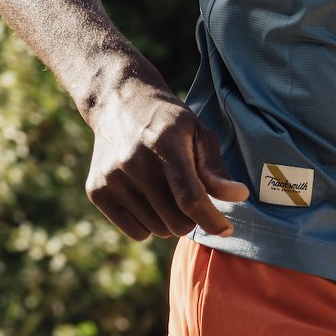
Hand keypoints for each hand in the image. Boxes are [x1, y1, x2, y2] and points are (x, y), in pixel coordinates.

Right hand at [85, 75, 249, 240]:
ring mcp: (112, 178)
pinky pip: (136, 232)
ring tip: (167, 192)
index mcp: (165, 143)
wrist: (119, 104)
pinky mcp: (97, 192)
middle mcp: (134, 161)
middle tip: (191, 198)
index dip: (212, 220)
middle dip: (192, 217)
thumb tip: (239, 196)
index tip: (227, 229)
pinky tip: (148, 198)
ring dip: (170, 220)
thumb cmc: (167, 121)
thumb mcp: (198, 132)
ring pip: (158, 230)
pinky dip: (149, 224)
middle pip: (177, 220)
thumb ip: (214, 168)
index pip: (190, 197)